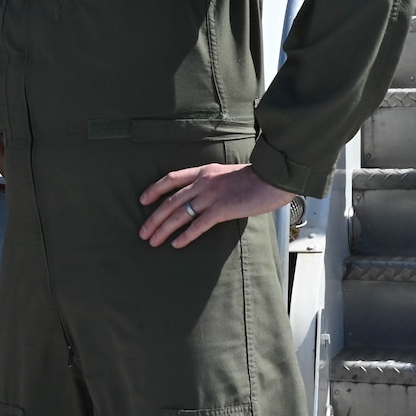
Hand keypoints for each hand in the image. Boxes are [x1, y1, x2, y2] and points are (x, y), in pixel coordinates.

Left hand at [137, 163, 294, 248]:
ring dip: (163, 229)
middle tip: (143, 232)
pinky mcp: (221, 210)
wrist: (272, 179)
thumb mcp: (224, 174)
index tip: (142, 201)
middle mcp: (202, 182)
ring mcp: (211, 196)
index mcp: (202, 171)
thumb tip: (199, 196)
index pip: (170, 179)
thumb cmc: (253, 179)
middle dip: (154, 218)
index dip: (154, 190)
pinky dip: (185, 235)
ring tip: (153, 241)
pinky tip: (176, 244)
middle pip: (170, 201)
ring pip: (179, 214)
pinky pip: (198, 225)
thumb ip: (210, 182)